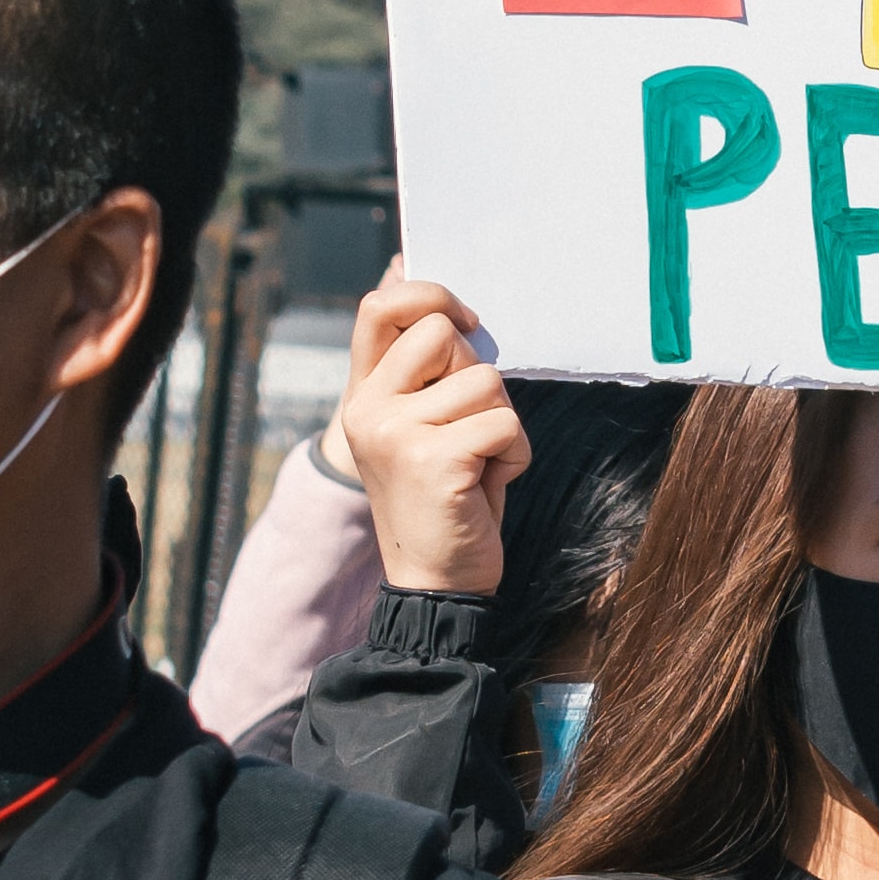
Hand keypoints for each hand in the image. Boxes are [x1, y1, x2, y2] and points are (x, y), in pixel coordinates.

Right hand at [342, 275, 526, 596]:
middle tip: (466, 432)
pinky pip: (506, 423)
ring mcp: (395, 433)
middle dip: (478, 376)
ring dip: (500, 422)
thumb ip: (427, 370)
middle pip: (447, 334)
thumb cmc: (444, 496)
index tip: (467, 325)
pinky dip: (514, 454)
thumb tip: (444, 301)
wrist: (434, 584)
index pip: (380, 307)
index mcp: (363, 395)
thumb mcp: (422, 426)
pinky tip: (486, 485)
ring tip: (476, 464)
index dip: (430, 295)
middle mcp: (368, 409)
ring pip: (487, 380)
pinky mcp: (433, 459)